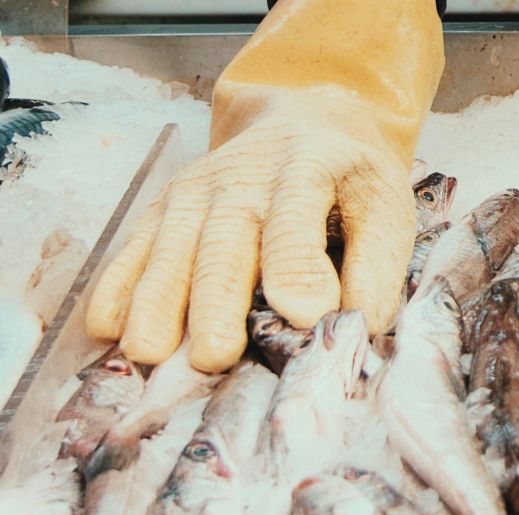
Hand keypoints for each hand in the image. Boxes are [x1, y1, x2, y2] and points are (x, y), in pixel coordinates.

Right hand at [86, 92, 414, 373]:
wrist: (303, 128)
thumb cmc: (350, 185)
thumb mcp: (384, 208)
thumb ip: (377, 265)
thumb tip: (361, 324)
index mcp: (305, 170)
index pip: (294, 221)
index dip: (296, 267)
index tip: (303, 314)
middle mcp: (238, 181)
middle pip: (221, 245)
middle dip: (214, 303)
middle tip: (213, 357)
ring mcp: (190, 193)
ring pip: (167, 251)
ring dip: (155, 304)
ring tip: (149, 355)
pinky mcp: (160, 210)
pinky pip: (131, 251)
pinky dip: (116, 290)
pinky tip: (108, 330)